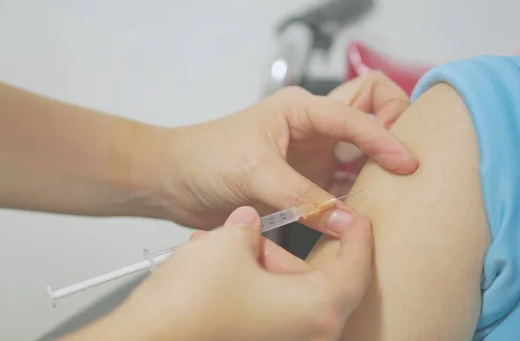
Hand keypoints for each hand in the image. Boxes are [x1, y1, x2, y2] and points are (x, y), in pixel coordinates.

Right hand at [85, 206, 372, 340]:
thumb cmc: (188, 308)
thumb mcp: (229, 244)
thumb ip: (250, 227)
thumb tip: (249, 223)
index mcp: (316, 310)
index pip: (356, 267)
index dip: (357, 235)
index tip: (354, 218)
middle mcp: (306, 336)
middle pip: (312, 281)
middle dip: (279, 249)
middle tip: (255, 229)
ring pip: (284, 295)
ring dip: (257, 266)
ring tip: (219, 246)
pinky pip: (265, 311)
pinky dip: (248, 287)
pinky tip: (214, 268)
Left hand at [160, 71, 416, 232]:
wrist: (173, 181)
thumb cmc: (203, 158)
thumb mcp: (254, 172)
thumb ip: (301, 197)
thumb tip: (348, 221)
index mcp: (301, 109)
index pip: (358, 114)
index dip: (385, 138)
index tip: (406, 165)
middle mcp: (313, 128)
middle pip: (372, 112)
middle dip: (394, 129)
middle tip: (406, 164)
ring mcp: (312, 155)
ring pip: (363, 152)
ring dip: (378, 167)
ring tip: (396, 192)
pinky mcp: (306, 182)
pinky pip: (344, 185)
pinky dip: (358, 196)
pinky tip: (365, 212)